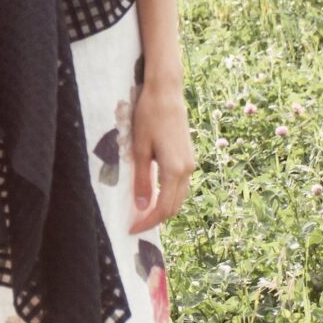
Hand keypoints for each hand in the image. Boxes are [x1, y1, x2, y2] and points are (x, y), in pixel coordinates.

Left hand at [128, 75, 195, 232]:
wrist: (166, 92)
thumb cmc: (148, 117)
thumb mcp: (139, 150)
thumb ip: (142, 180)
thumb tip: (141, 207)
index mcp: (174, 170)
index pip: (163, 208)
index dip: (148, 222)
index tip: (131, 229)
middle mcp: (187, 169)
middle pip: (174, 206)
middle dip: (156, 218)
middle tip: (135, 224)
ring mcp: (191, 163)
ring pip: (179, 196)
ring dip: (163, 207)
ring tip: (142, 212)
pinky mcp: (189, 156)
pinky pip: (180, 184)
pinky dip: (168, 194)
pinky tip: (153, 193)